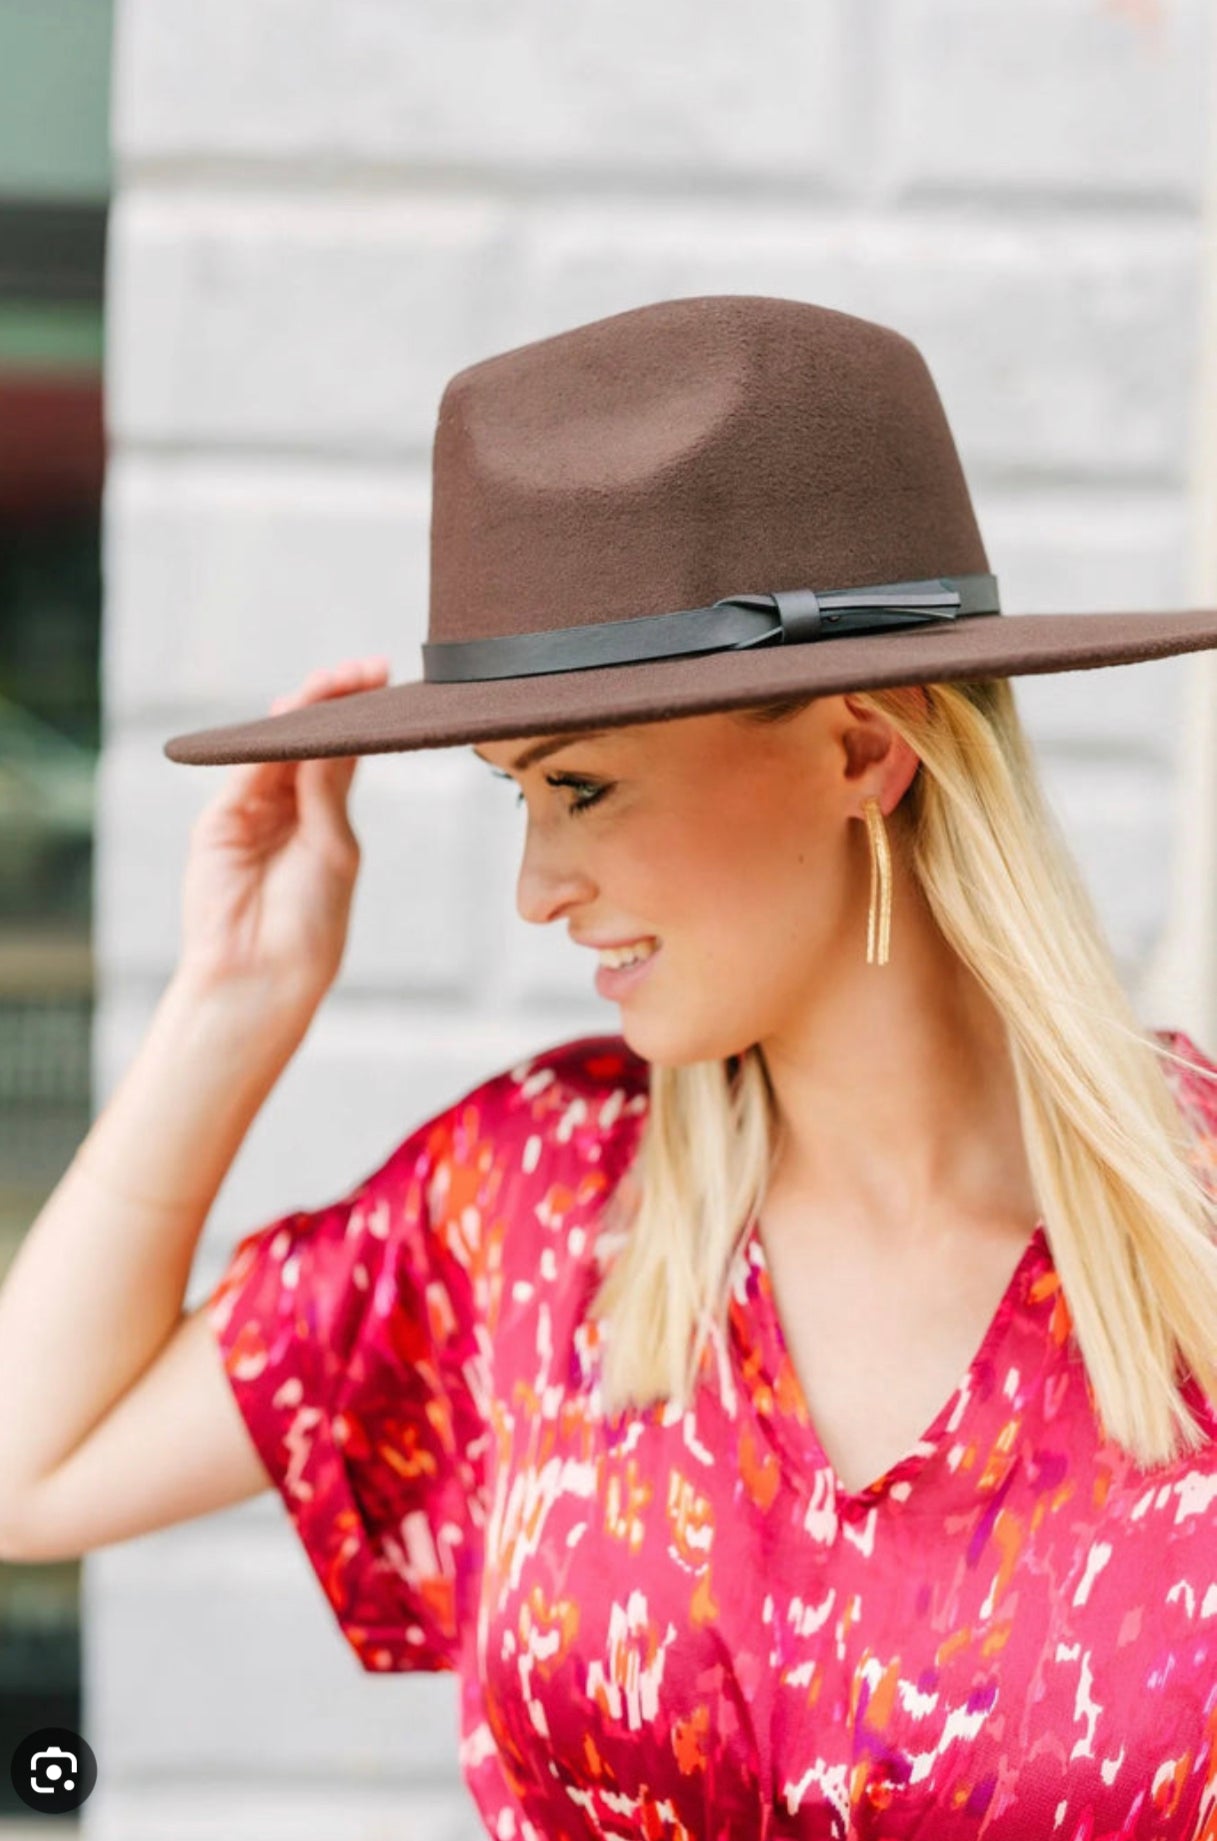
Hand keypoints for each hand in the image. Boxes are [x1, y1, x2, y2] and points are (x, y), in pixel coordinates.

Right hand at [176, 657, 391, 1011]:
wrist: (263, 975)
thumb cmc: (310, 926)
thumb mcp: (334, 851)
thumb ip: (327, 794)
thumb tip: (327, 737)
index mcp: (324, 818)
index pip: (341, 753)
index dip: (360, 717)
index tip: (387, 682)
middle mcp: (287, 807)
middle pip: (309, 740)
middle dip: (334, 702)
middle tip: (366, 671)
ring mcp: (251, 810)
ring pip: (277, 748)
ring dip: (304, 712)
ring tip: (335, 682)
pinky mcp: (220, 820)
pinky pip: (246, 770)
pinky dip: (268, 742)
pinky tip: (296, 719)